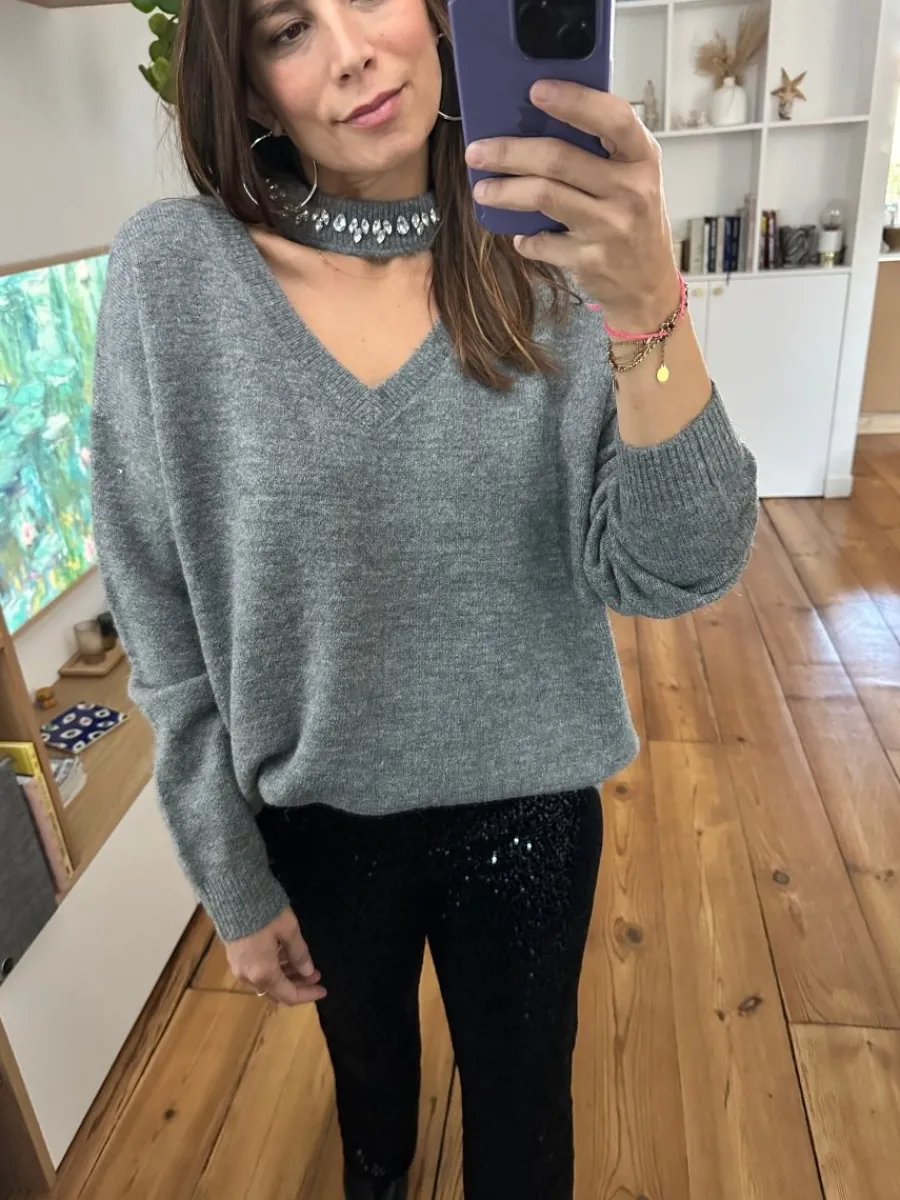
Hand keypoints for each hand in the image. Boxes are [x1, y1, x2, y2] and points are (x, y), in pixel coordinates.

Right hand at [225, 906, 326, 1006]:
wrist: (233, 895)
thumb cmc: (264, 912)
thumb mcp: (289, 930)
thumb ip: (299, 954)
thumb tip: (308, 972)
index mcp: (263, 973)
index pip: (289, 995)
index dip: (308, 994)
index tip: (323, 989)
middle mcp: (249, 977)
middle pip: (277, 992)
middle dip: (298, 986)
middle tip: (316, 975)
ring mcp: (239, 968)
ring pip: (266, 983)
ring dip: (286, 978)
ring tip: (304, 965)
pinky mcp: (234, 958)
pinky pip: (257, 973)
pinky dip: (273, 971)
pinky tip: (285, 958)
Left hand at [464, 81, 680, 331]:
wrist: (648, 285)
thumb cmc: (635, 219)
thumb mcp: (634, 177)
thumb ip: (601, 150)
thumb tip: (537, 120)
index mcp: (643, 157)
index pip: (613, 117)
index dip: (574, 101)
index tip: (535, 90)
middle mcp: (631, 189)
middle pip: (560, 159)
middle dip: (510, 152)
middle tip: (477, 151)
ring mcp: (611, 227)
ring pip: (544, 196)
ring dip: (505, 192)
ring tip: (482, 190)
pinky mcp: (591, 260)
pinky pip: (543, 242)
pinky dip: (525, 239)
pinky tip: (520, 236)